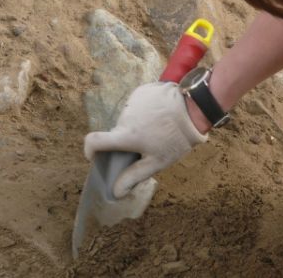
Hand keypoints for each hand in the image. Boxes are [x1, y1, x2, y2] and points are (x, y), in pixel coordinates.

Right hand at [84, 82, 208, 197]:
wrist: (193, 108)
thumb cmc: (175, 138)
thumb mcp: (157, 162)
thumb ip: (134, 176)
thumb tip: (115, 192)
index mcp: (125, 135)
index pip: (94, 140)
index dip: (89, 149)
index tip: (96, 156)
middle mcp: (124, 116)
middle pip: (117, 131)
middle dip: (125, 139)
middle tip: (144, 144)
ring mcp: (132, 101)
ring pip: (127, 117)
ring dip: (135, 124)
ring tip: (155, 128)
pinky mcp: (140, 91)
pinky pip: (136, 104)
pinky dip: (142, 110)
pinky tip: (158, 114)